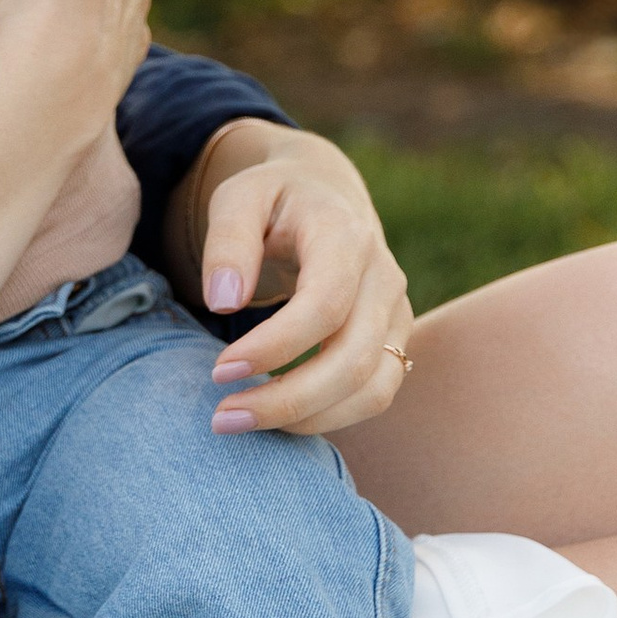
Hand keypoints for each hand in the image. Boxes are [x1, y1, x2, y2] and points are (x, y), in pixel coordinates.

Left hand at [182, 122, 415, 438]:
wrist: (324, 195)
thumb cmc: (273, 200)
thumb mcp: (239, 197)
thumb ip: (228, 241)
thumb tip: (222, 302)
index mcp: (346, 235)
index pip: (324, 304)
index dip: (274, 346)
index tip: (220, 371)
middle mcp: (383, 276)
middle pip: (353, 358)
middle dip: (287, 400)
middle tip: (222, 418)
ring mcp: (397, 312)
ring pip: (373, 388)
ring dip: (309, 419)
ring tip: (243, 422)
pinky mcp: (396, 339)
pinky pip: (376, 394)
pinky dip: (329, 417)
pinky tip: (278, 417)